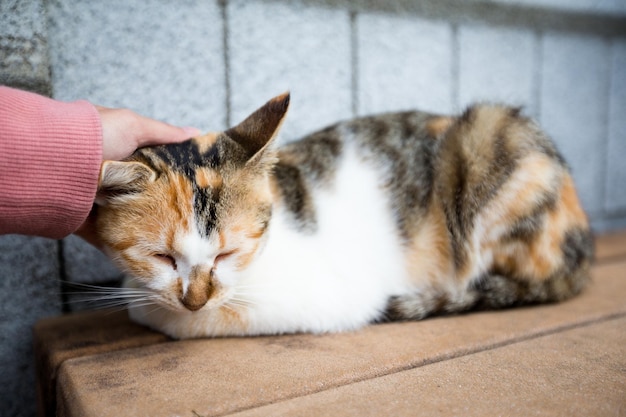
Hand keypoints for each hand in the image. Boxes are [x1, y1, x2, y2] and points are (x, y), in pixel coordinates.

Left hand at [74, 106, 200, 247]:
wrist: (53, 165)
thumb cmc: (93, 138)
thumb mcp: (133, 126)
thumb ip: (164, 133)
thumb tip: (196, 133)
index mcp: (121, 154)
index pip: (155, 166)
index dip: (177, 175)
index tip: (198, 186)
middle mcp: (112, 179)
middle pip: (148, 195)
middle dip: (167, 205)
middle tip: (195, 216)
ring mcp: (103, 205)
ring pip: (135, 221)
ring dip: (152, 229)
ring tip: (182, 239)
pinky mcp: (93, 227)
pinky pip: (116, 241)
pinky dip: (132, 251)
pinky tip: (156, 257)